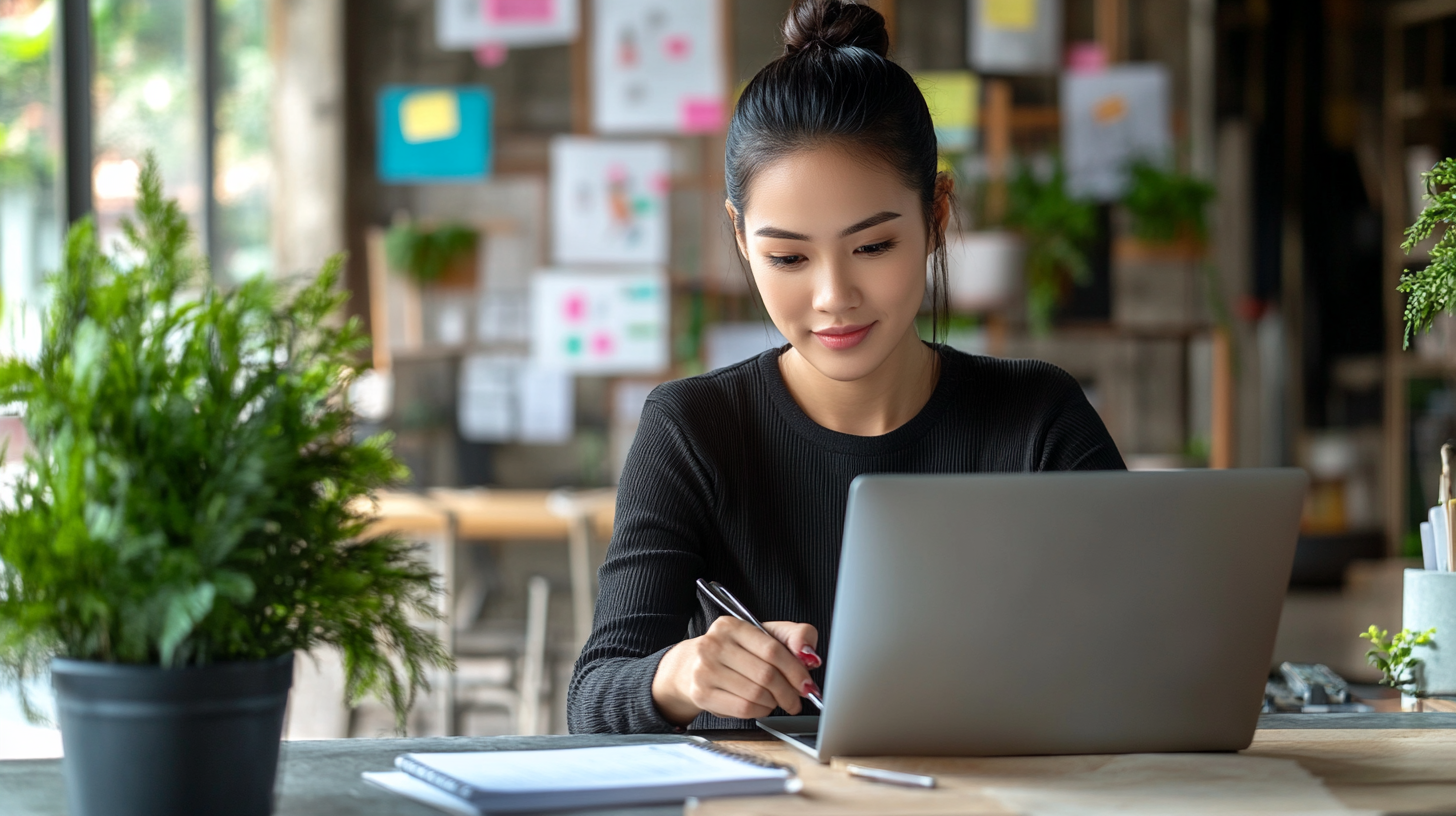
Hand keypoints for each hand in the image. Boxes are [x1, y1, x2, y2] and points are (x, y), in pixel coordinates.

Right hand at [652, 617, 820, 725]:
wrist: (693, 666)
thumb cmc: (735, 651)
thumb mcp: (764, 635)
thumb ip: (793, 636)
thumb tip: (809, 654)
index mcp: (731, 625)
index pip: (772, 649)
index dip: (795, 670)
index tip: (807, 683)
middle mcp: (713, 644)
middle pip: (766, 674)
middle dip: (788, 691)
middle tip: (797, 698)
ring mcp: (704, 669)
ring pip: (756, 694)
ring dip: (774, 702)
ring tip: (776, 699)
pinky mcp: (701, 693)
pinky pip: (743, 708)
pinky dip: (760, 711)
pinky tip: (762, 706)